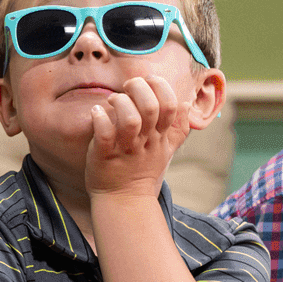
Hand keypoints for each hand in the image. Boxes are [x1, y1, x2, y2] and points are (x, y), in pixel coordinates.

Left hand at [85, 75, 189, 198]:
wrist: (124, 200)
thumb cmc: (142, 170)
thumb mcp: (166, 150)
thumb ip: (178, 127)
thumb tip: (187, 103)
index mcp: (160, 136)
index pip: (170, 105)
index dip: (161, 87)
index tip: (148, 81)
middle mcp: (145, 141)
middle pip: (150, 108)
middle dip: (139, 89)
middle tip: (127, 87)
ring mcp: (125, 149)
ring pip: (129, 120)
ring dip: (121, 103)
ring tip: (112, 101)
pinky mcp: (105, 156)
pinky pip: (104, 134)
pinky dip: (99, 119)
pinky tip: (96, 112)